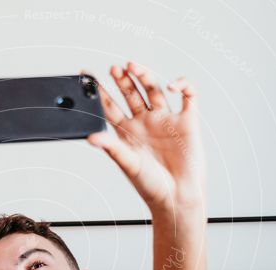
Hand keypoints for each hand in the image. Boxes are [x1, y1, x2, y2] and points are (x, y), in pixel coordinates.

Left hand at [86, 62, 205, 211]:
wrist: (177, 198)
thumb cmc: (151, 186)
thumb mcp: (127, 164)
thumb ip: (111, 147)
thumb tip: (90, 137)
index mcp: (127, 132)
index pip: (109, 106)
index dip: (98, 91)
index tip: (86, 76)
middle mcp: (145, 123)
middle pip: (131, 93)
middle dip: (122, 79)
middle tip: (113, 68)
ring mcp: (166, 120)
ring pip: (154, 89)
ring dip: (144, 75)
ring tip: (132, 66)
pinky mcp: (187, 121)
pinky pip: (189, 95)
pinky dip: (183, 85)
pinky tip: (172, 86)